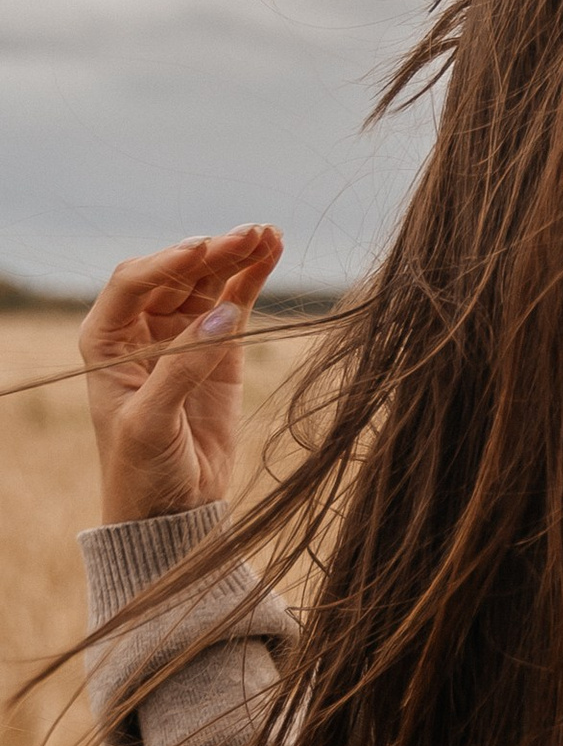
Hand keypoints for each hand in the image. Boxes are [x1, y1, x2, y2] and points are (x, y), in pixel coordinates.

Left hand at [79, 227, 284, 526]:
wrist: (173, 511)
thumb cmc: (142, 470)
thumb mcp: (152, 422)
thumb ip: (184, 367)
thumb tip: (226, 313)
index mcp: (107, 340)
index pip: (132, 283)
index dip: (166, 262)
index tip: (201, 250)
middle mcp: (141, 329)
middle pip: (176, 274)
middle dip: (212, 252)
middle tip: (249, 235)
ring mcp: (183, 336)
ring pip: (208, 281)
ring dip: (236, 255)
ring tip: (268, 234)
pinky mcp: (219, 350)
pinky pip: (235, 302)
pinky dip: (252, 277)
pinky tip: (272, 251)